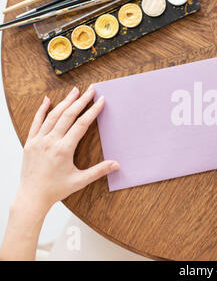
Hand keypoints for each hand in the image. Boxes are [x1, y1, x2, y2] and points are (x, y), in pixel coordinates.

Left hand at [15, 86, 119, 212]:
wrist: (32, 197)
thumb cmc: (56, 190)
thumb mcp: (80, 181)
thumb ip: (99, 171)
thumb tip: (116, 164)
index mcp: (63, 150)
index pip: (81, 125)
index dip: (92, 111)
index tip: (100, 101)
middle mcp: (50, 142)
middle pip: (68, 115)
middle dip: (81, 101)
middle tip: (90, 90)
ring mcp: (38, 141)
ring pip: (53, 116)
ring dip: (65, 102)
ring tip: (75, 91)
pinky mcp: (30, 143)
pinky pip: (36, 122)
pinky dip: (42, 110)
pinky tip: (47, 100)